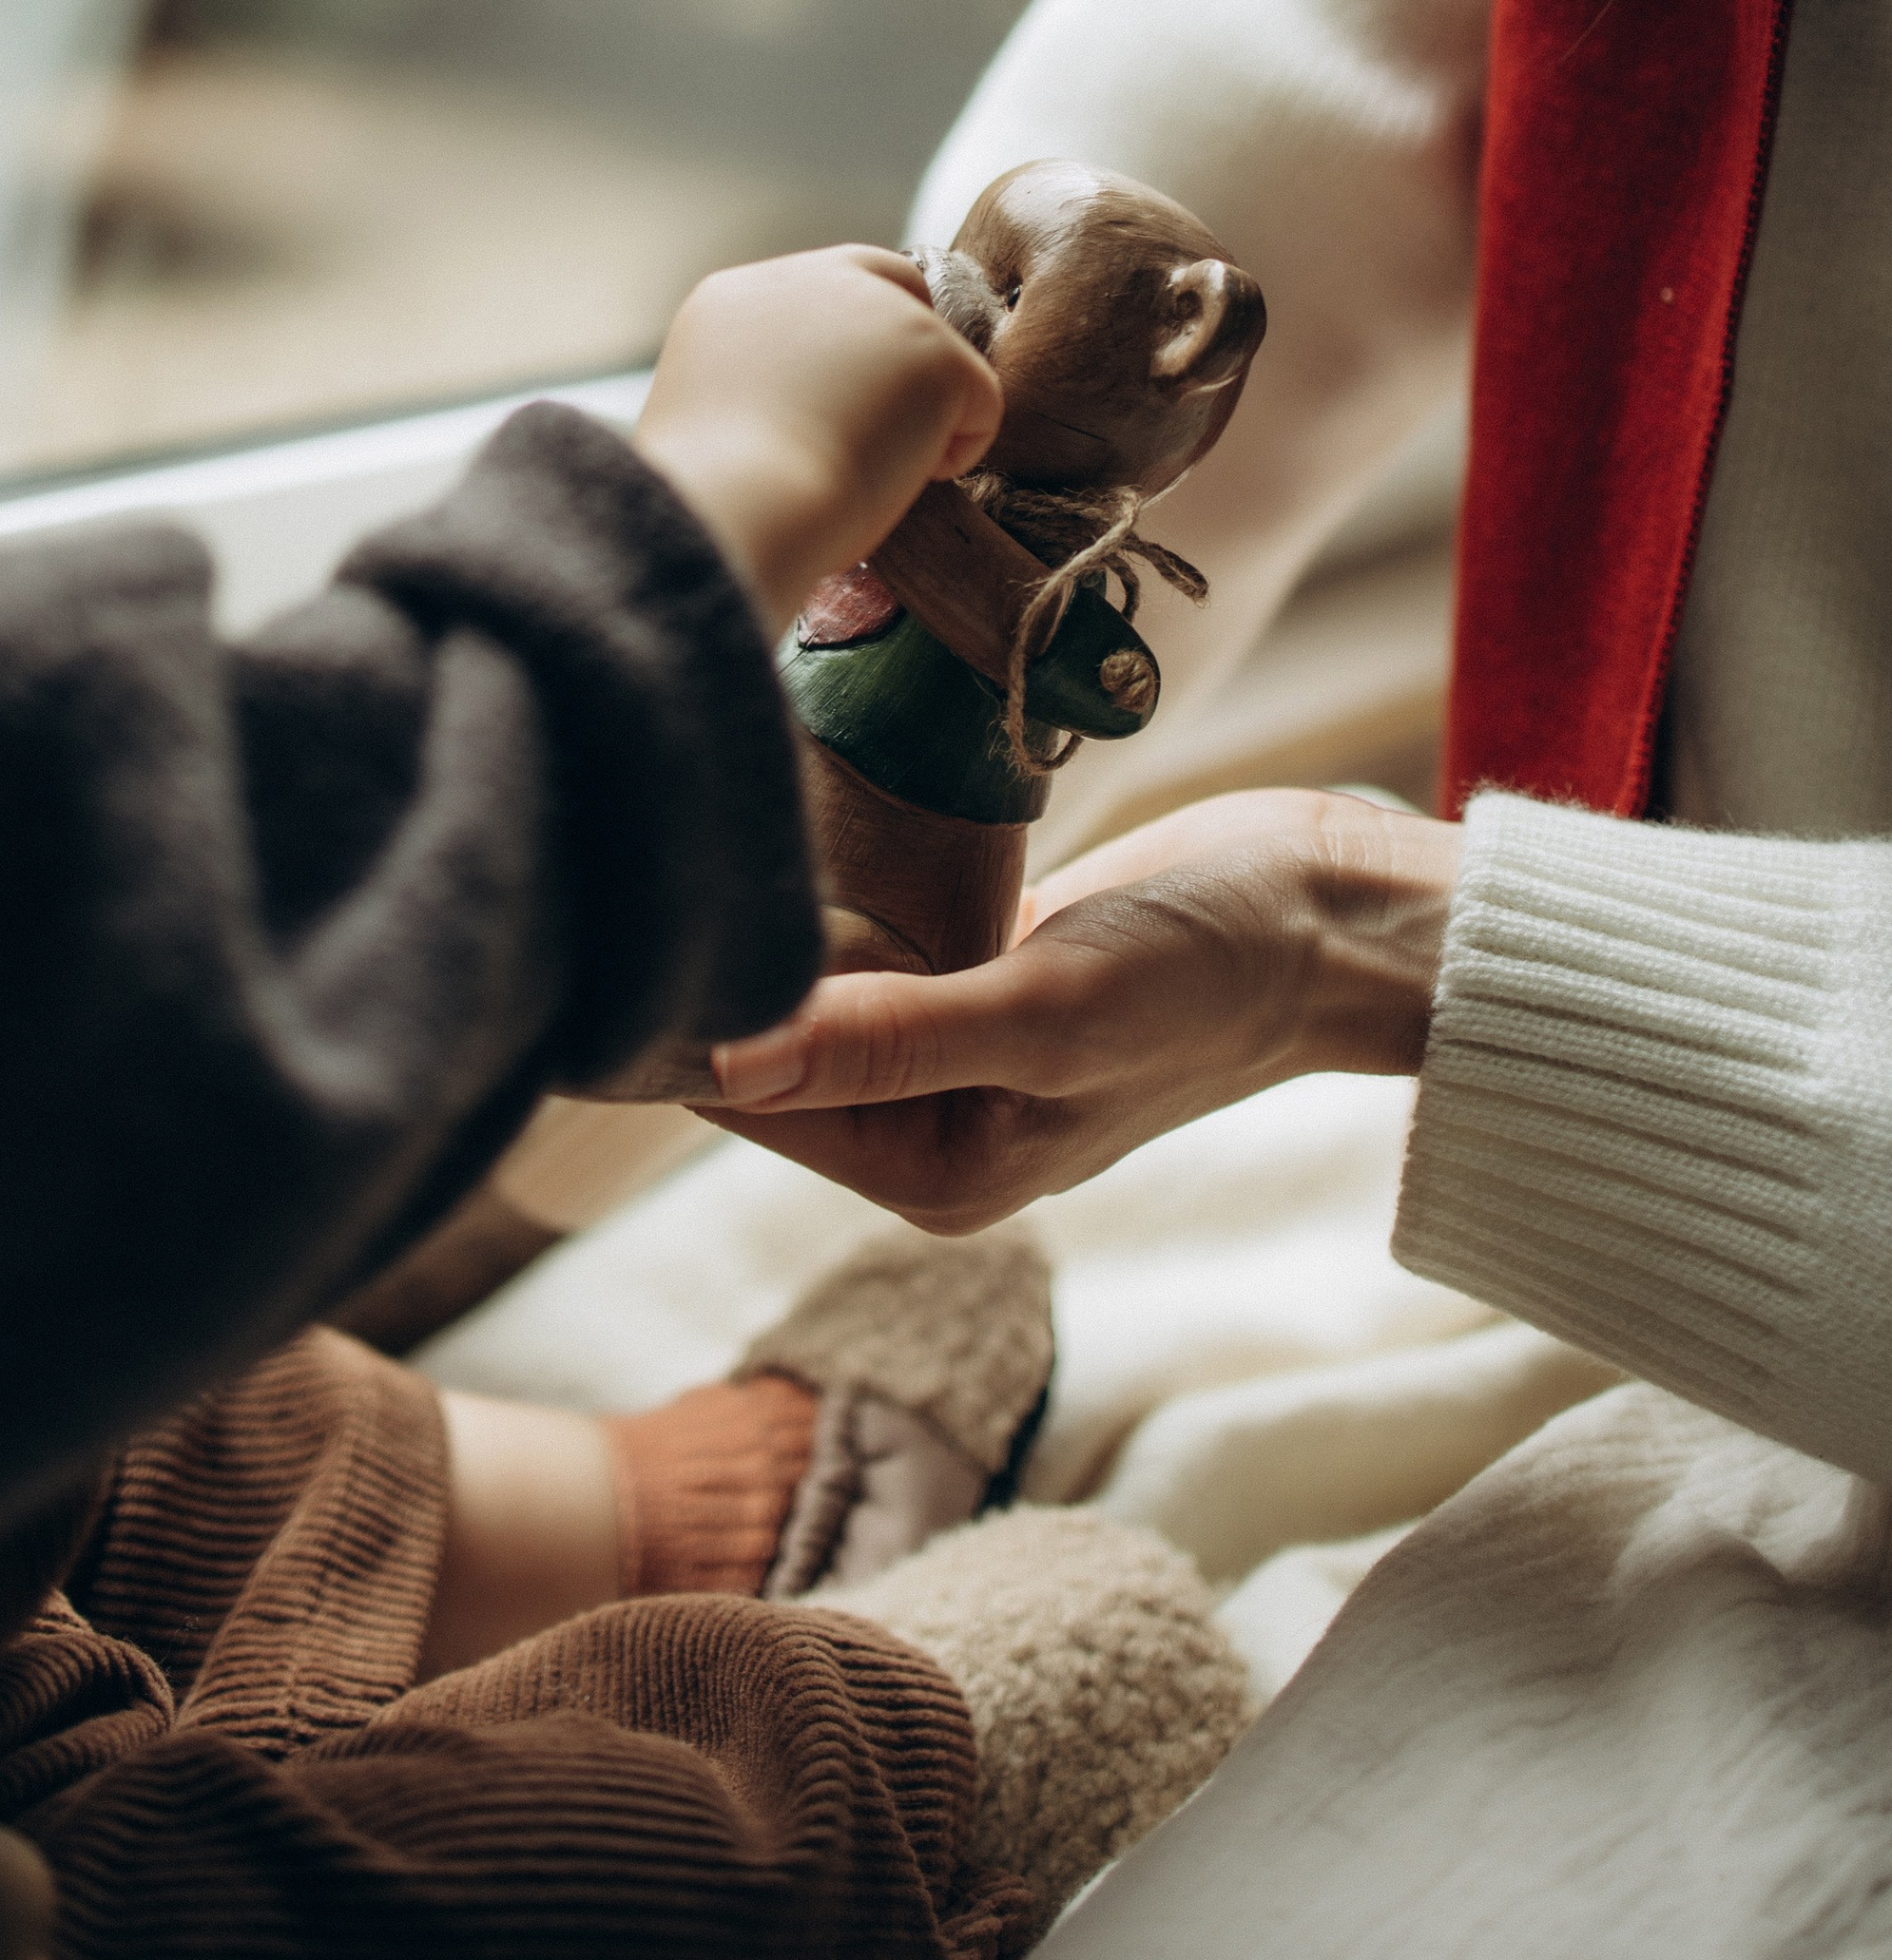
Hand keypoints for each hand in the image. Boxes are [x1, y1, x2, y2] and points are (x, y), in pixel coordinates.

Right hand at [634, 246, 1000, 636]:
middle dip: (908, 353)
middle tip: (893, 432)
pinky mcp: (933, 346)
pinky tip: (899, 481)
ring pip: (936, 356)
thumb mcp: (719, 422)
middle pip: (893, 284)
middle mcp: (805, 280)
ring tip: (867, 476)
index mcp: (737, 300)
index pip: (822, 292)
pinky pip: (980, 402)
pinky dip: (957, 452)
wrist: (737, 504)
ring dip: (918, 419)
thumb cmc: (718, 497)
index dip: (851, 346)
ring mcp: (874, 305)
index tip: (848, 405)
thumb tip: (811, 415)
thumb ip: (765, 387)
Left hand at [705, 788, 1459, 1228]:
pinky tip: (797, 799)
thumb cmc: (1213, 968)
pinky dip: (840, 872)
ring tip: (711, 793)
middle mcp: (930, 1116)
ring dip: (776, 897)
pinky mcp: (980, 960)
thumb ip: (888, 1043)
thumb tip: (727, 1065)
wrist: (1337, 910)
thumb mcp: (1046, 1009)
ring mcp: (956, 1035)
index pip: (752, 1093)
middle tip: (656, 820)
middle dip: (725, 944)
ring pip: (814, 968)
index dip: (685, 1006)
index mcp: (933, 1165)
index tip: (621, 898)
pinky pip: (873, 924)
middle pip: (772, 1031)